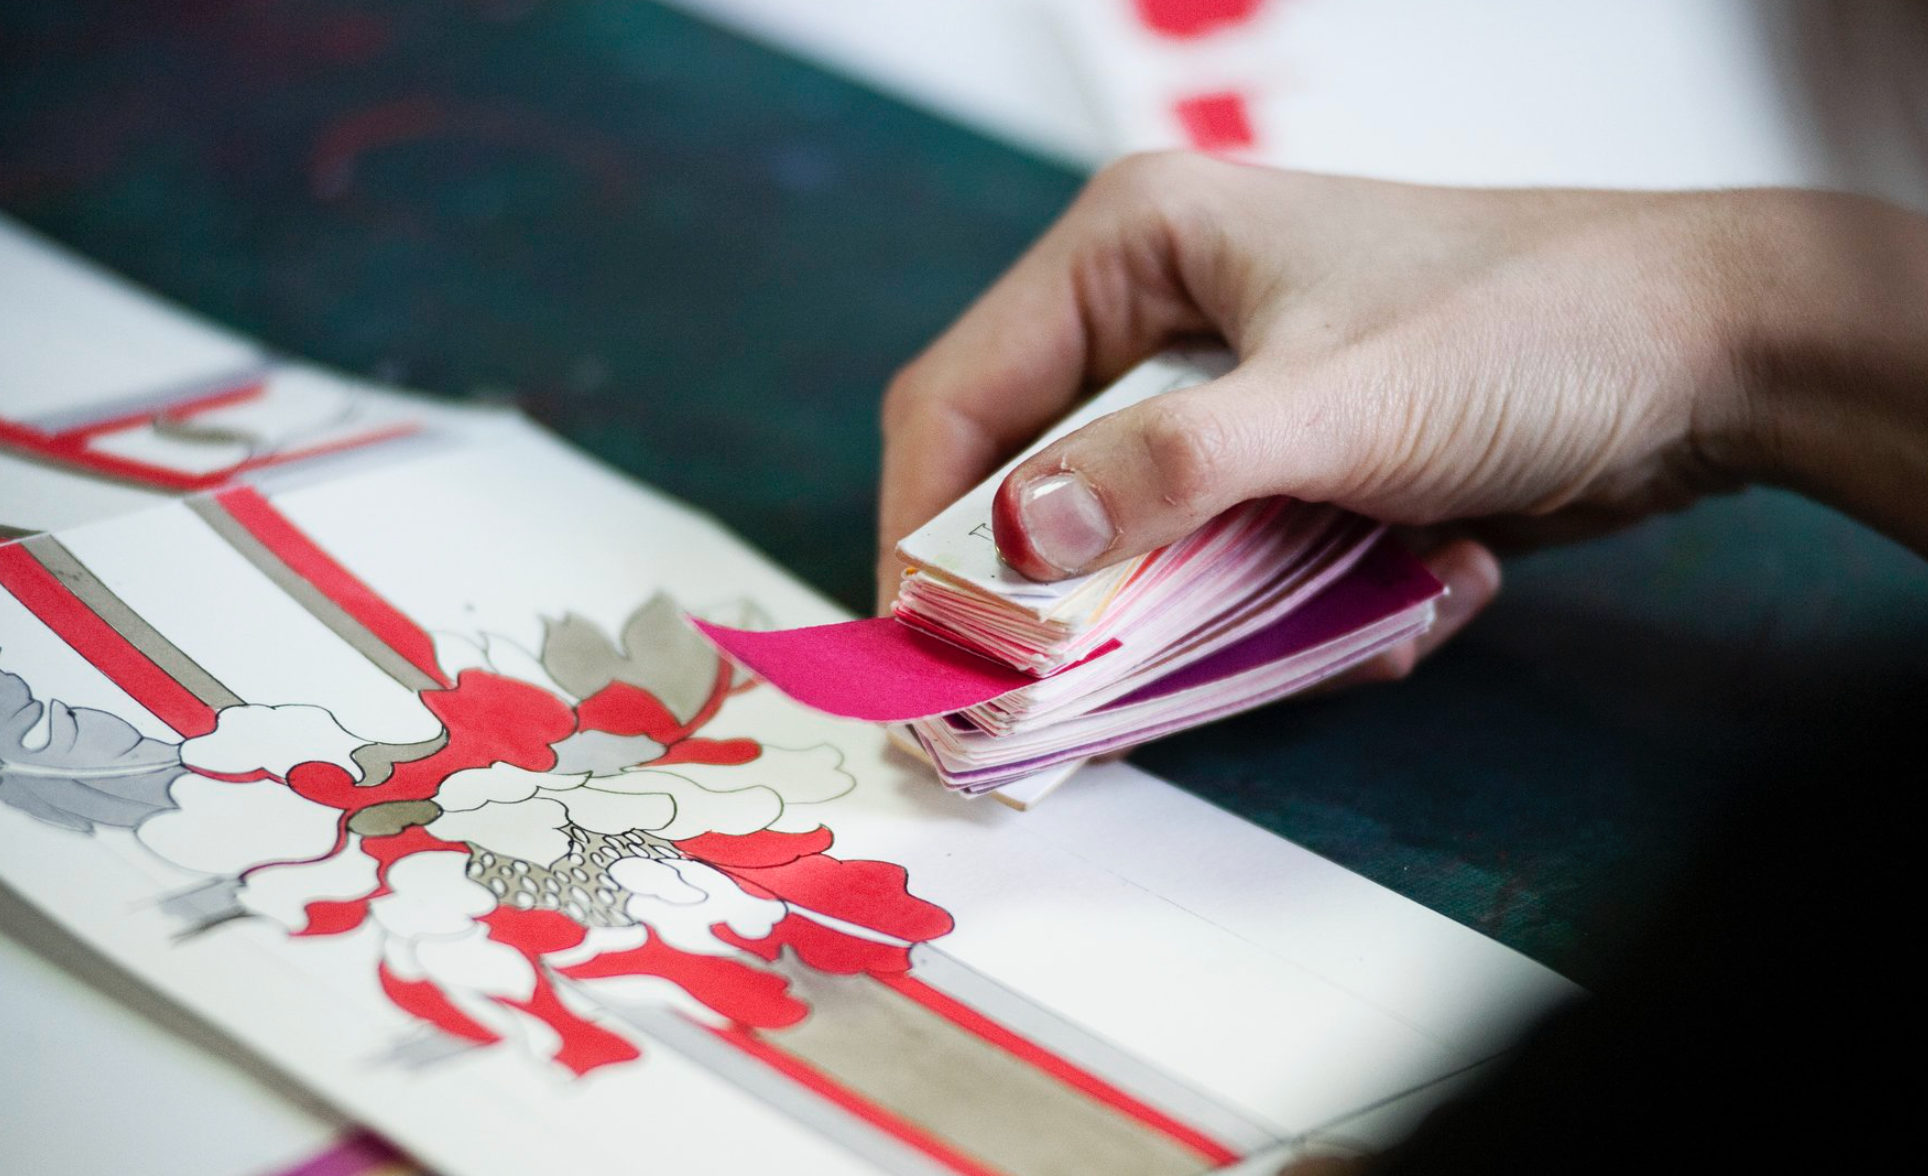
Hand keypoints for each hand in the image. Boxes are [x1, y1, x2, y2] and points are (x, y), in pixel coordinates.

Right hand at [878, 153, 1927, 679]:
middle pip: (1033, 481)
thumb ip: (1162, 470)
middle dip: (1064, 598)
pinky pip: (1226, 563)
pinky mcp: (1283, 461)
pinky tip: (1412, 584)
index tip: (929, 651)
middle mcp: (1158, 312)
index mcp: (1134, 248)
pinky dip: (1295, 606)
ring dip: (1207, 612)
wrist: (1707, 355)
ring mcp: (1224, 393)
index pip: (961, 396)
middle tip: (1062, 704)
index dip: (925, 528)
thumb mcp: (1331, 403)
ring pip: (1133, 543)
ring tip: (1315, 621)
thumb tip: (1010, 543)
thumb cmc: (1520, 329)